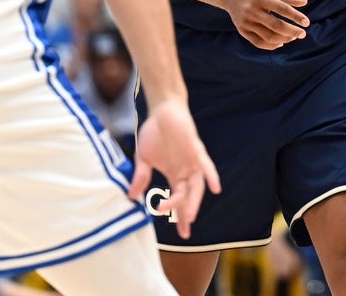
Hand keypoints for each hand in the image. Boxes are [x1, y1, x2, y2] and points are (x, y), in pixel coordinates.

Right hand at [129, 100, 220, 239]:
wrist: (162, 110)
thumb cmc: (154, 133)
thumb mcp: (143, 158)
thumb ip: (140, 177)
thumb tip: (131, 196)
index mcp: (174, 175)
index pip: (179, 200)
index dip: (180, 216)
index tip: (182, 235)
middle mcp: (185, 171)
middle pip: (189, 197)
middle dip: (187, 214)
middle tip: (185, 232)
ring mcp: (192, 161)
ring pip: (196, 185)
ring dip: (194, 201)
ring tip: (190, 216)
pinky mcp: (195, 149)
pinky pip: (205, 165)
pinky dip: (211, 176)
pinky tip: (215, 188)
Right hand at [223, 0, 307, 49]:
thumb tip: (304, 2)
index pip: (282, 8)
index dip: (295, 16)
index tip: (307, 23)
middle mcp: (252, 10)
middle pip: (276, 25)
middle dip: (292, 31)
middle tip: (303, 34)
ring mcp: (246, 22)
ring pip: (269, 36)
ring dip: (284, 39)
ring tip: (293, 37)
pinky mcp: (242, 30)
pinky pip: (259, 43)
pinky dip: (272, 45)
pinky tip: (281, 42)